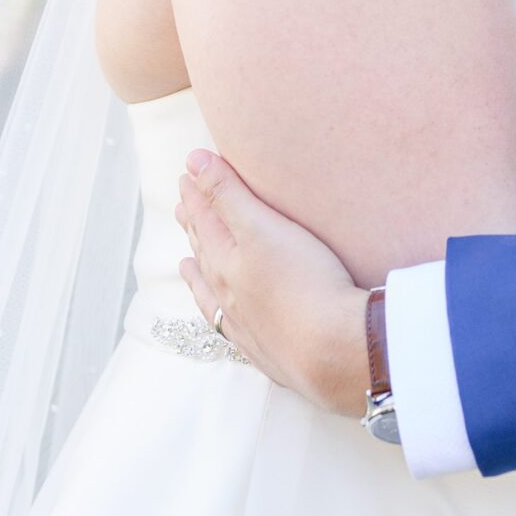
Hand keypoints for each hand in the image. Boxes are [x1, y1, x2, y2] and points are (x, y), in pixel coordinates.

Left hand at [177, 152, 369, 415]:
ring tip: (186, 261)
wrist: (331, 353)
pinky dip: (220, 315)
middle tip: (183, 208)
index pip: (206, 218)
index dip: (197, 193)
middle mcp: (228, 293)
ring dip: (200, 270)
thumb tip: (192, 162)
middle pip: (206, 252)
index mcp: (227, 260)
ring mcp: (246, 324)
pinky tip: (223, 318)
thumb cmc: (303, 283)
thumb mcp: (263, 227)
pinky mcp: (266, 349)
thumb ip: (228, 194)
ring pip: (213, 292)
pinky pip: (230, 327)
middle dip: (195, 226)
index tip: (186, 173)